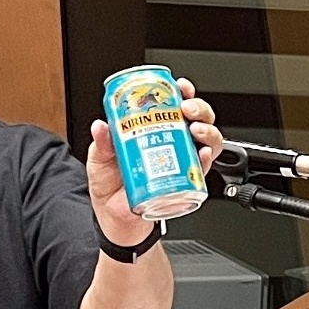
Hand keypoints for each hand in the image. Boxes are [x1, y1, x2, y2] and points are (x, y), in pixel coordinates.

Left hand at [85, 77, 224, 235]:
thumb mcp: (100, 160)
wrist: (116, 222)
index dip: (181, 92)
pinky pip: (204, 169)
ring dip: (207, 131)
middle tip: (187, 109)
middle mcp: (172, 144)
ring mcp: (182, 163)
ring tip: (195, 130)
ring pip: (208, 140)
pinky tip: (200, 154)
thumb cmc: (110, 188)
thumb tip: (101, 126)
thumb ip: (102, 143)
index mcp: (152, 131)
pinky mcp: (187, 183)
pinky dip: (206, 159)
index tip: (179, 86)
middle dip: (199, 108)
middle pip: (197, 119)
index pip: (173, 105)